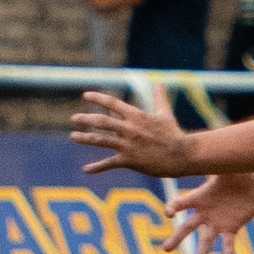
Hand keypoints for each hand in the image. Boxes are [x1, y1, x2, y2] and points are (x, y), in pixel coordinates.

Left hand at [70, 88, 193, 176]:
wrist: (181, 155)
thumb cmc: (173, 133)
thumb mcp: (165, 113)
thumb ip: (159, 98)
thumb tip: (159, 83)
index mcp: (136, 116)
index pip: (112, 103)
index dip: (98, 98)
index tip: (85, 95)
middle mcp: (129, 129)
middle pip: (101, 121)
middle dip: (85, 119)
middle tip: (74, 118)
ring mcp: (128, 145)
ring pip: (100, 140)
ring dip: (84, 138)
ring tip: (72, 136)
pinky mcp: (129, 160)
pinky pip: (109, 164)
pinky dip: (97, 167)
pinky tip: (86, 169)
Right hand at [162, 171, 253, 253]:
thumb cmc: (238, 173)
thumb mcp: (227, 168)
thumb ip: (218, 162)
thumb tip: (211, 148)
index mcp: (199, 197)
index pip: (181, 203)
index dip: (174, 207)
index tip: (169, 213)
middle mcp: (204, 213)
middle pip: (187, 227)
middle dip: (177, 238)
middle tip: (165, 248)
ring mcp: (216, 223)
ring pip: (205, 240)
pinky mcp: (230, 229)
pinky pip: (227, 244)